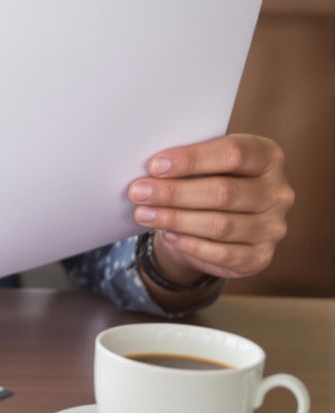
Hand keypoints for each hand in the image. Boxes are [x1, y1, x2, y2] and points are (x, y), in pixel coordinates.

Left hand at [128, 134, 293, 281]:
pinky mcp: (260, 256)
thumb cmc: (205, 183)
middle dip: (175, 192)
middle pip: (224, 191)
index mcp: (267, 157)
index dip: (192, 159)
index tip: (155, 165)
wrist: (217, 224)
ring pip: (220, 224)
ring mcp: (273, 227)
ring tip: (143, 214)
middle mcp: (278, 192)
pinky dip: (190, 244)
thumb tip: (150, 171)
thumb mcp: (202, 166)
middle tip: (139, 192)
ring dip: (175, 219)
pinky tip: (167, 235)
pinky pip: (221, 253)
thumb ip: (188, 163)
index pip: (234, 153)